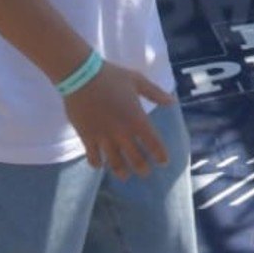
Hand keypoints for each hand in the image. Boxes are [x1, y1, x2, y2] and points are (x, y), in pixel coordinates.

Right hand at [65, 61, 173, 177]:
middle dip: (142, 168)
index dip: (160, 155)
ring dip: (121, 172)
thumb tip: (173, 102)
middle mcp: (122, 133)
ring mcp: (103, 137)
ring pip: (115, 163)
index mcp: (137, 119)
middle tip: (145, 172)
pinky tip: (100, 164)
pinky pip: (93, 157)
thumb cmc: (111, 76)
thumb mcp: (137, 80)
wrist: (81, 76)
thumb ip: (155, 93)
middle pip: (135, 159)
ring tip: (125, 176)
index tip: (163, 162)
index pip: (153, 143)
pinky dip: (97, 164)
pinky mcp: (87, 138)